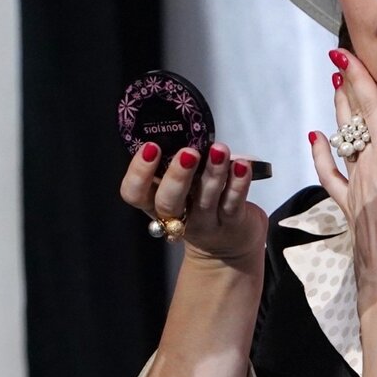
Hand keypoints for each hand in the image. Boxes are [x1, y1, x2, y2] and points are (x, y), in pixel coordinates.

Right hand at [120, 139, 266, 263]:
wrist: (228, 250)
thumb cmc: (199, 205)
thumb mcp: (182, 188)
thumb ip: (179, 163)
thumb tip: (188, 126)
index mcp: (156, 203)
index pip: (135, 193)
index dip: (138, 173)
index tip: (151, 147)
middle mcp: (177, 216)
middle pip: (168, 202)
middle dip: (177, 176)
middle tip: (188, 153)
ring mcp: (205, 223)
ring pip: (206, 199)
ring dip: (213, 172)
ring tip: (219, 150)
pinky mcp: (231, 224)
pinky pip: (233, 203)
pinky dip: (239, 183)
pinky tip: (241, 165)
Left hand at [310, 49, 376, 301]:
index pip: (372, 110)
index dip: (360, 80)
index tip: (346, 55)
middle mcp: (368, 166)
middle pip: (354, 120)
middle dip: (347, 89)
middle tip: (338, 63)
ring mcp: (355, 186)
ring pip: (343, 141)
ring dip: (338, 114)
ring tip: (334, 90)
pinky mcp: (350, 206)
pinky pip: (330, 174)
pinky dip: (321, 154)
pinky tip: (315, 140)